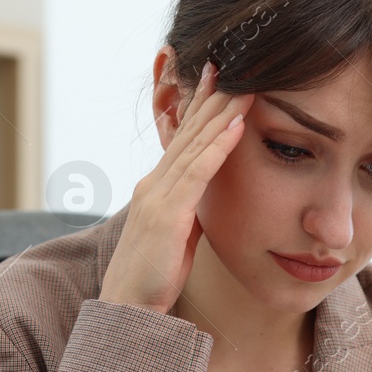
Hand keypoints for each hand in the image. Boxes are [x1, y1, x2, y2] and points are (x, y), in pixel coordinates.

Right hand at [100, 59, 253, 313]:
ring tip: (244, 84)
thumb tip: (208, 200)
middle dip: (210, 96)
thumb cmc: (152, 278)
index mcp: (157, 188)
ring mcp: (158, 197)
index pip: (183, 140)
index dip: (201, 108)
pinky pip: (198, 173)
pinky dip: (219, 147)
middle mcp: (154, 184)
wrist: (128, 309)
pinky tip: (236, 126)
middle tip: (230, 62)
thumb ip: (189, 212)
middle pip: (188, 132)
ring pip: (195, 145)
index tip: (219, 80)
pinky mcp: (167, 214)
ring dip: (221, 113)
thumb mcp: (177, 237)